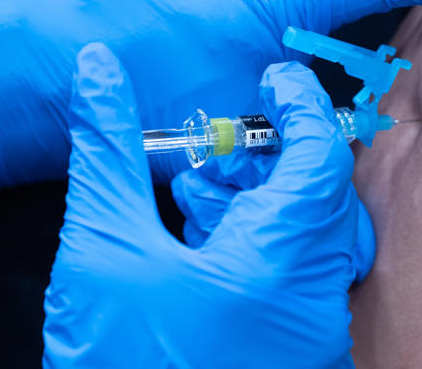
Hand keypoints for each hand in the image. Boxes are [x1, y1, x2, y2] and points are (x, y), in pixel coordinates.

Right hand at [43, 43, 371, 367]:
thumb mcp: (103, 250)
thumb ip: (110, 153)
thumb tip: (101, 79)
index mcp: (278, 265)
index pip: (319, 156)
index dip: (299, 106)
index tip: (276, 80)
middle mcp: (311, 299)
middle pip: (318, 194)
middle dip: (268, 158)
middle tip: (222, 146)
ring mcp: (309, 329)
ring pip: (307, 234)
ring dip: (257, 198)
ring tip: (199, 188)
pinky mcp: (294, 348)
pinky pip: (295, 273)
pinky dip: (258, 239)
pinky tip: (204, 232)